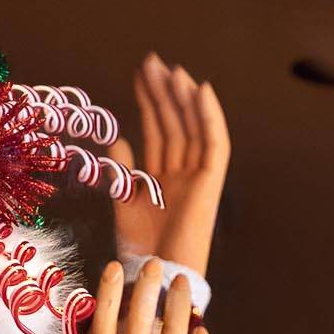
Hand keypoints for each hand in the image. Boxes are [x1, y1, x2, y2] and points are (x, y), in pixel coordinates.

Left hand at [109, 55, 228, 272]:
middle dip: (164, 92)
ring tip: (171, 69)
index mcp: (164, 178)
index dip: (149, 102)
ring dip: (183, 97)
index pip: (158, 130)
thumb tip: (119, 137)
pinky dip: (210, 117)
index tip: (139, 76)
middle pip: (175, 123)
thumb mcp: (124, 201)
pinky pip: (214, 144)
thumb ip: (123, 169)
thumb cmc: (141, 247)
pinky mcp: (210, 182)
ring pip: (192, 128)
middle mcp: (183, 173)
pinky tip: (201, 90)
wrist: (155, 272)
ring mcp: (198, 177)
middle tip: (152, 61)